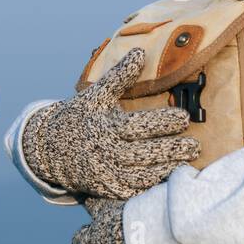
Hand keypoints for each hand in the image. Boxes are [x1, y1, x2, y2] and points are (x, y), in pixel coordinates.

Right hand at [21, 46, 200, 200]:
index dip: (162, 123)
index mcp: (104, 126)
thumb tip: (140, 52)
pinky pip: (133, 191)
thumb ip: (119, 76)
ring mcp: (106, 173)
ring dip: (166, 170)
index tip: (184, 118)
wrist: (48, 149)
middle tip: (195, 146)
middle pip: (144, 153)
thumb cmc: (77, 116)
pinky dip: (151, 187)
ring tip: (188, 163)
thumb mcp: (95, 94)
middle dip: (171, 150)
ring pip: (141, 175)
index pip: (138, 126)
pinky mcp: (106, 189)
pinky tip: (169, 181)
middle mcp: (106, 152)